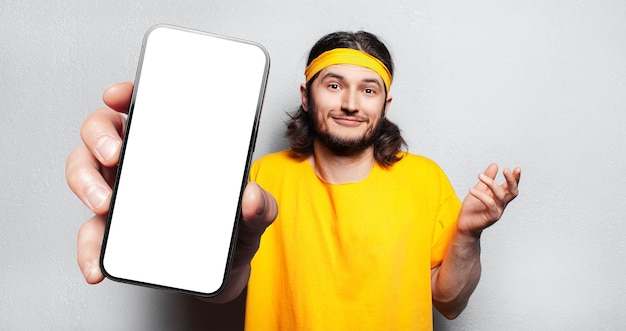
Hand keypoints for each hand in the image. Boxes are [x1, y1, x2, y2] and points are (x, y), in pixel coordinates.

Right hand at [66, 82, 276, 300]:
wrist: (224, 272)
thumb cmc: (233, 229)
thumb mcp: (254, 213)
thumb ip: (261, 206)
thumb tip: (251, 197)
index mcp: (173, 146)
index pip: (143, 108)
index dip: (125, 95)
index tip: (119, 96)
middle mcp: (142, 164)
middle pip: (102, 132)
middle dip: (100, 137)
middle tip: (116, 154)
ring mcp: (125, 195)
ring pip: (85, 173)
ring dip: (86, 183)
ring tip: (105, 204)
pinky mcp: (115, 232)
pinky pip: (91, 236)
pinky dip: (88, 250)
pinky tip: (96, 265)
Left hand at [457, 164, 520, 236]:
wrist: (464, 224)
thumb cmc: (472, 209)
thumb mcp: (480, 189)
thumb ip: (488, 178)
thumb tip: (495, 165)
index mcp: (500, 197)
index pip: (511, 187)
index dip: (515, 178)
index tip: (517, 169)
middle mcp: (501, 204)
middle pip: (512, 191)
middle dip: (511, 180)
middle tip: (506, 170)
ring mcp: (497, 211)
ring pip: (500, 196)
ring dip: (491, 183)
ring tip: (480, 176)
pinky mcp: (491, 217)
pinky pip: (489, 204)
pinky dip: (481, 196)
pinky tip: (471, 190)